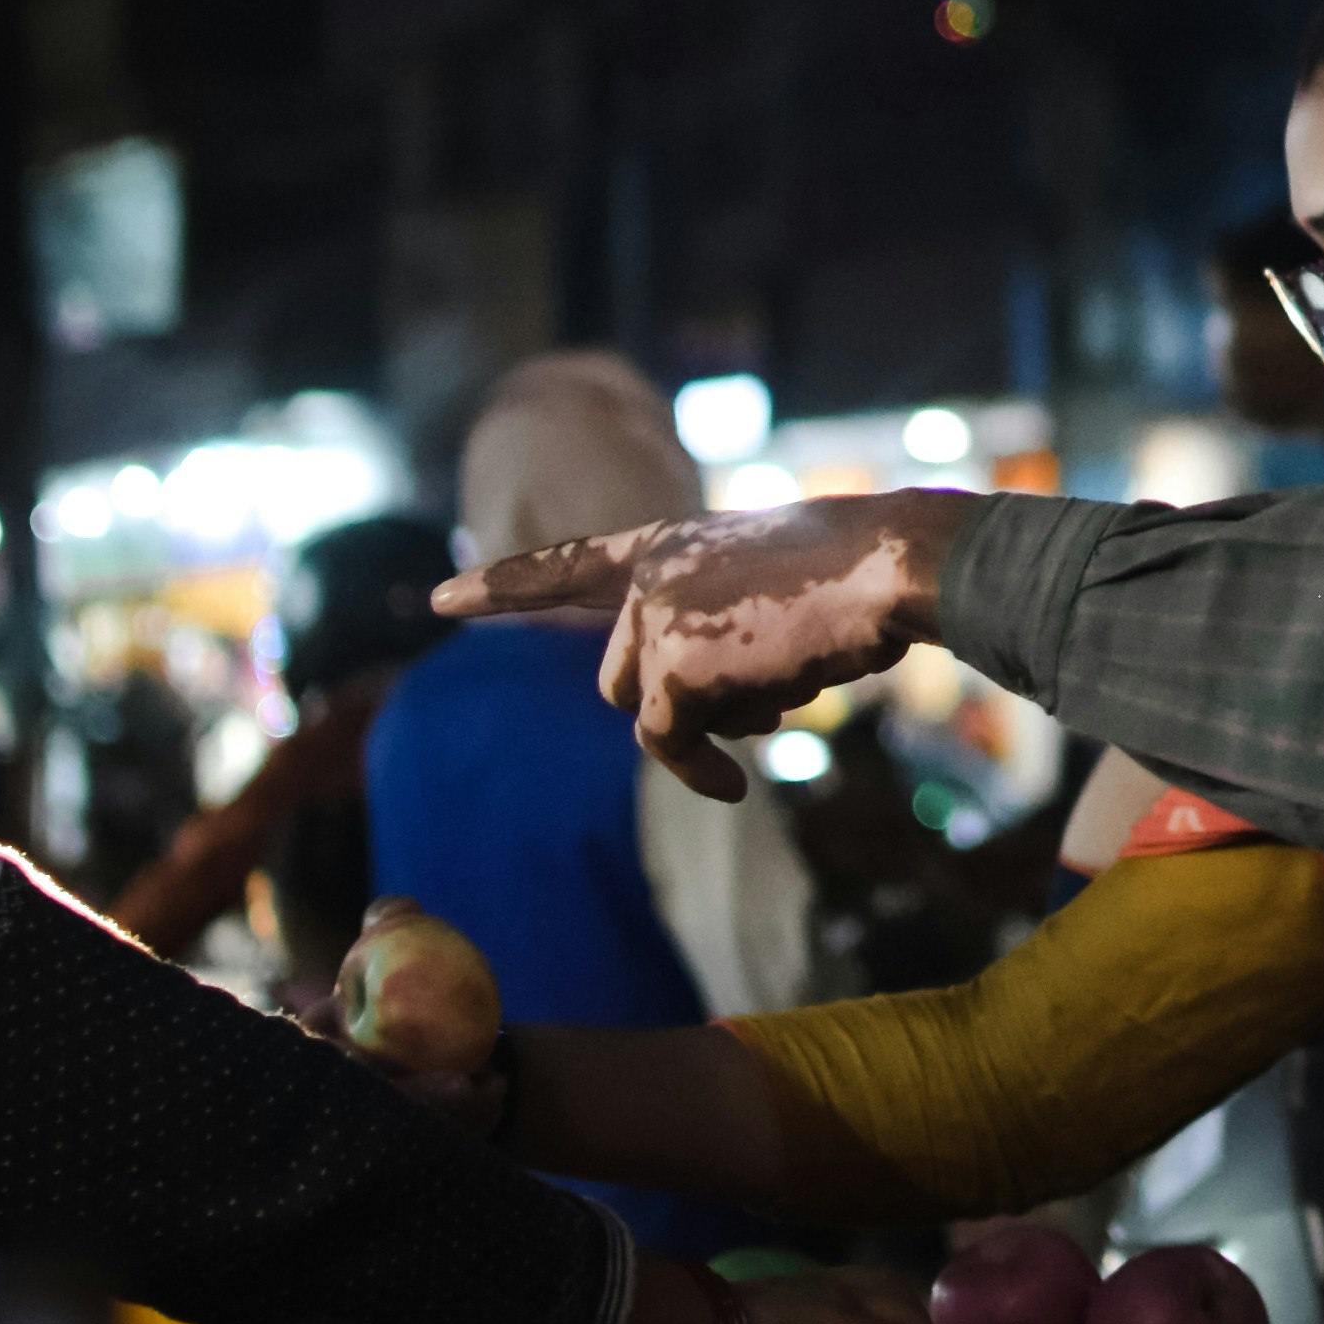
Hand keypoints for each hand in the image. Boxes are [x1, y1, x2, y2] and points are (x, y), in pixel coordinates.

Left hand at [434, 495, 952, 801]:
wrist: (884, 566)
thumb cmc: (853, 576)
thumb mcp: (767, 585)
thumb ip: (713, 627)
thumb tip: (704, 721)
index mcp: (669, 542)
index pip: (569, 566)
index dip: (503, 586)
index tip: (439, 600)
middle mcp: (648, 574)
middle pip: (621, 676)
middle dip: (675, 707)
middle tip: (750, 716)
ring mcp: (655, 618)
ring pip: (647, 715)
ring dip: (708, 730)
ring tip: (783, 691)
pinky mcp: (672, 670)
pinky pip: (669, 746)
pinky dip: (701, 773)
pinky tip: (739, 781)